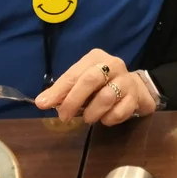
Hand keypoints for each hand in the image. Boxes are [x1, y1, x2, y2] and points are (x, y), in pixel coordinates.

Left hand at [35, 49, 155, 126]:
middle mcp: (113, 64)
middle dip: (74, 100)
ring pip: (106, 97)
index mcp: (95, 58)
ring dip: (92, 112)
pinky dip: (108, 119)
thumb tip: (41, 102)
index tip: (43, 105)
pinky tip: (104, 119)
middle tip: (64, 116)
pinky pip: (119, 111)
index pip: (74, 74)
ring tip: (88, 118)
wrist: (134, 88)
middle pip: (91, 80)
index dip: (58, 90)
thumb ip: (63, 91)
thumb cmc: (101, 84)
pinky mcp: (135, 97)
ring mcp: (126, 80)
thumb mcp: (81, 83)